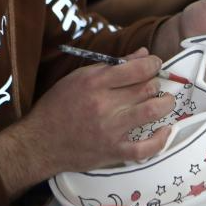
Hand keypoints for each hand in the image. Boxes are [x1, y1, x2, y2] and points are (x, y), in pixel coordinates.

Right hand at [0, 48, 174, 192]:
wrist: (39, 142)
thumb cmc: (58, 106)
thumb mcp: (79, 78)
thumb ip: (112, 66)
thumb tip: (143, 54)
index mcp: (95, 83)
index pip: (137, 69)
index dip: (153, 63)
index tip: (154, 64)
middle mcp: (105, 105)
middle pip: (147, 88)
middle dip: (156, 83)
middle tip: (153, 85)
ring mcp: (110, 130)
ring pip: (151, 112)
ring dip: (165, 104)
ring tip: (165, 101)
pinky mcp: (113, 152)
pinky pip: (144, 149)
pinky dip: (160, 140)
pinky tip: (166, 130)